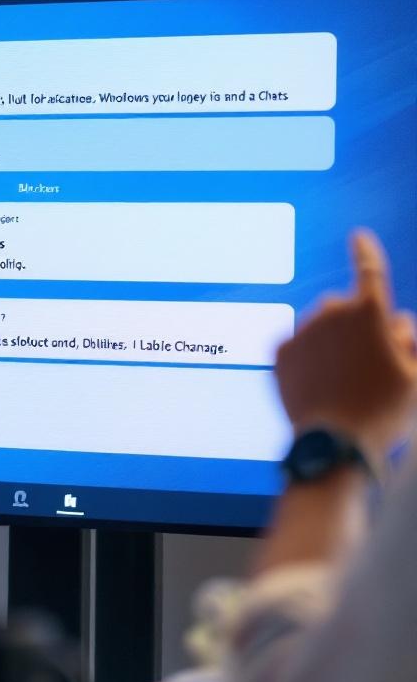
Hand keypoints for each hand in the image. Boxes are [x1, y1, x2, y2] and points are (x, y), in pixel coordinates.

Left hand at [275, 230, 416, 455]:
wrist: (335, 444)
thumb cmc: (384, 412)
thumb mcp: (415, 377)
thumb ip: (409, 341)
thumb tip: (397, 321)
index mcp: (369, 314)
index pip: (369, 270)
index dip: (365, 252)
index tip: (358, 236)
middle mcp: (330, 313)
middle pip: (346, 310)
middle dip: (359, 328)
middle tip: (371, 368)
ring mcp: (302, 331)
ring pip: (321, 329)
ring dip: (332, 345)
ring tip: (344, 385)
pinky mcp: (279, 350)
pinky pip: (300, 347)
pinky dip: (310, 359)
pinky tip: (320, 386)